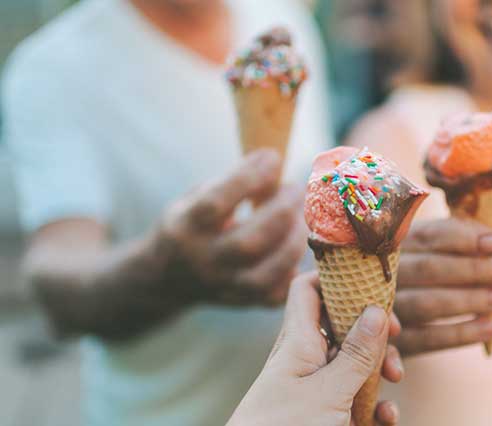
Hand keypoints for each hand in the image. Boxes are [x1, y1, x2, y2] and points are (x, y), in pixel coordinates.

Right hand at [153, 149, 306, 306]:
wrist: (164, 278)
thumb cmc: (192, 223)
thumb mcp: (196, 197)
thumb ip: (231, 184)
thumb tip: (276, 164)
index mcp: (185, 227)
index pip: (216, 203)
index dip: (249, 177)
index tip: (272, 156)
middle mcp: (202, 260)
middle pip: (248, 243)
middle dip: (282, 212)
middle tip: (296, 189)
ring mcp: (222, 286)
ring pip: (265, 275)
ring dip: (293, 242)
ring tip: (302, 218)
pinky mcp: (240, 303)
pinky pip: (274, 295)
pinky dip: (293, 272)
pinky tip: (295, 248)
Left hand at [227, 272, 401, 425]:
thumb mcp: (327, 392)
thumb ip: (355, 353)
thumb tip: (377, 308)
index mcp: (299, 342)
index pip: (310, 289)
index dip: (338, 277)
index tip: (371, 280)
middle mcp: (307, 359)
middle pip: (344, 324)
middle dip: (374, 330)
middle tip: (395, 338)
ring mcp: (317, 388)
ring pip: (355, 362)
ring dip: (380, 368)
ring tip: (395, 380)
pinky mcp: (327, 416)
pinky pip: (356, 399)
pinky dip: (376, 405)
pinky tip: (386, 418)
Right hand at [393, 218, 491, 355]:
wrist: (374, 318)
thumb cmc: (417, 273)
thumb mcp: (428, 250)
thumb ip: (456, 240)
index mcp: (393, 244)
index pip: (427, 236)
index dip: (463, 239)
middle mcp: (380, 274)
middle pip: (427, 269)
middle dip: (472, 269)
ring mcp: (381, 309)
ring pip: (425, 304)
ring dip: (468, 300)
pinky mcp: (390, 343)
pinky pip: (424, 340)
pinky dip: (456, 335)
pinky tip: (488, 328)